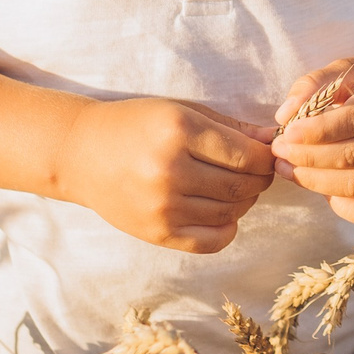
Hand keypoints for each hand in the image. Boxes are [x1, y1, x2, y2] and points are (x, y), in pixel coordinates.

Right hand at [50, 96, 276, 252]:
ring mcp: (162, 206)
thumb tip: (273, 141)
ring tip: (237, 188)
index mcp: (179, 131)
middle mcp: (170, 170)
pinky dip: (228, 229)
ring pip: (230, 212)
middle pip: (241, 185)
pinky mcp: (156, 233)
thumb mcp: (182, 111)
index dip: (266, 157)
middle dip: (260, 179)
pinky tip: (224, 214)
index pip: (246, 155)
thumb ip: (230, 127)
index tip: (267, 154)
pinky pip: (211, 241)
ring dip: (245, 202)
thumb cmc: (136, 125)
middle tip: (257, 172)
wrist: (81, 153)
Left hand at [271, 57, 353, 225]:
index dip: (318, 130)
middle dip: (309, 157)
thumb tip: (285, 115)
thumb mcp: (350, 69)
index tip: (285, 134)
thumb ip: (314, 84)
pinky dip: (342, 206)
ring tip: (288, 168)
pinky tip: (322, 190)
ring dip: (316, 181)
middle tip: (279, 153)